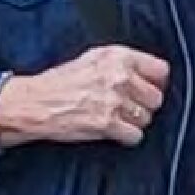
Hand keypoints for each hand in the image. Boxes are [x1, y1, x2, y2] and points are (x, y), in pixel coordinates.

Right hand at [0, 43, 171, 147]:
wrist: (33, 103)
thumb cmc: (59, 83)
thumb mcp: (92, 59)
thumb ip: (122, 63)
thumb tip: (149, 74)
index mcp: (118, 56)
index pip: (160, 70)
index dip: (156, 83)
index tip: (148, 89)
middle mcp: (119, 76)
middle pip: (156, 97)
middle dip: (144, 105)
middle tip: (128, 107)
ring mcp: (114, 101)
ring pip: (147, 118)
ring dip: (135, 122)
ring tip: (116, 118)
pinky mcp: (107, 123)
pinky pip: (135, 136)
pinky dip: (127, 137)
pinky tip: (113, 131)